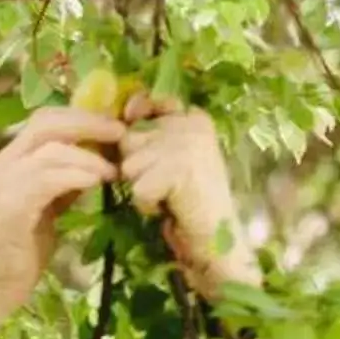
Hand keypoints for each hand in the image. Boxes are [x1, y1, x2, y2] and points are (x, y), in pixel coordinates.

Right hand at [0, 107, 124, 314]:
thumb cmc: (19, 253)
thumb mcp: (46, 208)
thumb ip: (63, 183)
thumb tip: (96, 163)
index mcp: (10, 161)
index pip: (46, 119)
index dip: (82, 115)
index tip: (114, 125)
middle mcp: (3, 165)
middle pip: (48, 123)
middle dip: (89, 124)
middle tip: (121, 134)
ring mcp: (4, 185)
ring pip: (51, 149)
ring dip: (89, 155)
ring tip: (114, 169)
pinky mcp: (11, 207)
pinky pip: (48, 178)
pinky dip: (77, 176)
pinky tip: (97, 183)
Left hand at [118, 95, 251, 293]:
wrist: (216, 237)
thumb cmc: (190, 200)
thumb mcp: (171, 159)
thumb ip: (151, 135)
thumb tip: (123, 118)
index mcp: (194, 117)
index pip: (149, 101)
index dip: (135, 115)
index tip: (133, 126)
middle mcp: (192, 124)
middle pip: (129, 139)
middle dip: (135, 166)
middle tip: (162, 181)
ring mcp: (187, 144)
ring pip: (129, 165)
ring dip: (140, 186)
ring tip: (167, 194)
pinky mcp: (178, 169)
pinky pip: (136, 187)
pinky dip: (146, 203)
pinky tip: (169, 206)